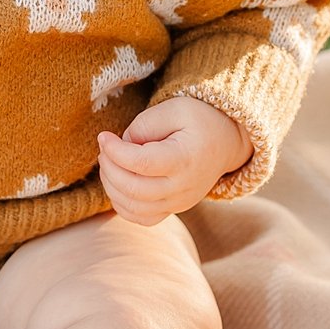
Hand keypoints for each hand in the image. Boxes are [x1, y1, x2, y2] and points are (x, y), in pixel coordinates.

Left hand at [98, 97, 248, 225]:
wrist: (225, 143)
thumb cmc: (198, 120)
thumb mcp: (174, 109)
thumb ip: (144, 125)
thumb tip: (121, 146)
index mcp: (184, 159)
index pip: (140, 164)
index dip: (114, 151)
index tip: (104, 136)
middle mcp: (183, 187)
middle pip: (134, 189)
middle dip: (109, 169)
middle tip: (105, 150)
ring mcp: (179, 202)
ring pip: (134, 208)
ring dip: (112, 186)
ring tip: (110, 163)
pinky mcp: (174, 209)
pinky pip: (142, 219)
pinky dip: (122, 205)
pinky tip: (117, 183)